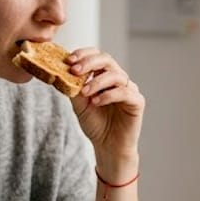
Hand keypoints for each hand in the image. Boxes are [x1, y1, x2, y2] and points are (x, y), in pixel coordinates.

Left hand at [66, 48, 143, 170]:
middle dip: (89, 63)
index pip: (96, 56)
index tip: (68, 60)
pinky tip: (97, 102)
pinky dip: (109, 95)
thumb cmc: (96, 125)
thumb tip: (62, 72)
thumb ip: (74, 88)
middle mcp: (118, 79)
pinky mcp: (137, 102)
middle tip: (75, 70)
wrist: (108, 146)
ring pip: (116, 75)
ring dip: (97, 82)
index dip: (83, 54)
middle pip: (107, 60)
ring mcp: (129, 89)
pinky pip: (125, 92)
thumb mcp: (79, 105)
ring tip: (85, 92)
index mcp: (104, 76)